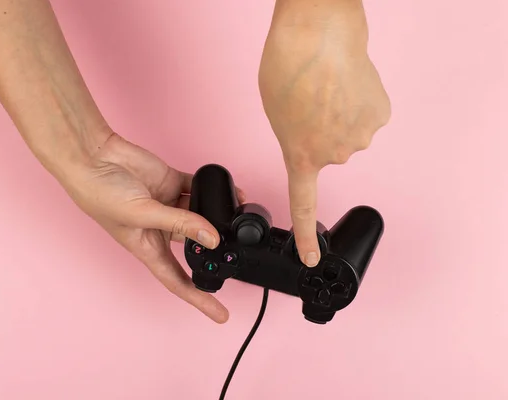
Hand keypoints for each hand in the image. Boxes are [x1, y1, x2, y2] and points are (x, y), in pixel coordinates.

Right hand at [60, 132, 244, 322]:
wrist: (93, 157)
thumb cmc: (101, 194)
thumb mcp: (142, 215)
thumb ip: (180, 223)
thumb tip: (212, 237)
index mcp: (147, 247)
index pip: (177, 280)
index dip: (198, 298)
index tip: (220, 314)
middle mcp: (159, 229)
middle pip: (194, 247)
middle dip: (215, 252)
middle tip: (239, 254)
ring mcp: (167, 205)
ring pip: (201, 215)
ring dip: (219, 216)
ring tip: (239, 218)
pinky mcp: (171, 182)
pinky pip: (198, 188)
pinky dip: (214, 189)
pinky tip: (232, 193)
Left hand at [258, 1, 390, 266]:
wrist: (319, 34)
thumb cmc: (287, 66)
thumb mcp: (274, 113)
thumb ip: (294, 137)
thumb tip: (319, 139)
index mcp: (301, 157)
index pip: (303, 207)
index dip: (306, 236)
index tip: (310, 260)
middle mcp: (334, 156)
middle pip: (329, 152)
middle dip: (321, 132)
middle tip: (312, 103)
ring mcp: (361, 137)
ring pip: (350, 133)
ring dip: (340, 116)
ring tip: (328, 90)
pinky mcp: (380, 116)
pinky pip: (367, 116)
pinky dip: (359, 105)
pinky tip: (348, 86)